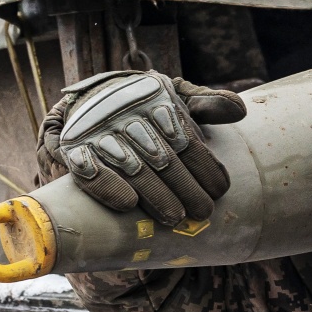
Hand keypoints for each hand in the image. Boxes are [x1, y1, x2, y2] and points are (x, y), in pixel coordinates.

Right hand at [39, 72, 247, 225]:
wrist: (85, 96)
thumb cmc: (140, 102)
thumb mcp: (171, 94)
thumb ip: (203, 103)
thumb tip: (239, 111)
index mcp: (155, 101)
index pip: (185, 138)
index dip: (205, 166)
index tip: (220, 189)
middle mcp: (127, 115)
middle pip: (163, 158)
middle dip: (186, 188)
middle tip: (203, 212)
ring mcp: (99, 132)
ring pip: (132, 167)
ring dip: (155, 195)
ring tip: (175, 218)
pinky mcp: (73, 147)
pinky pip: (89, 169)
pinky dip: (107, 186)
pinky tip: (127, 204)